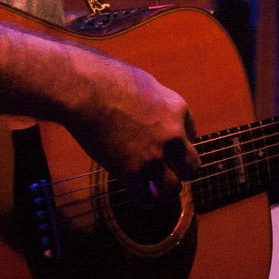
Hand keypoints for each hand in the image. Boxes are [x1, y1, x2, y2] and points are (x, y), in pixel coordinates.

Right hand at [63, 60, 199, 202]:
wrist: (86, 90)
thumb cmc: (108, 79)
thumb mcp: (144, 83)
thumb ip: (154, 101)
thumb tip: (149, 110)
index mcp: (178, 109)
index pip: (192, 135)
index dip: (178, 143)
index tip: (164, 146)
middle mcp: (173, 136)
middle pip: (192, 168)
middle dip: (180, 171)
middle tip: (166, 171)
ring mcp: (153, 156)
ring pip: (172, 189)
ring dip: (163, 191)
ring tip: (153, 189)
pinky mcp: (131, 172)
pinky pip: (145, 200)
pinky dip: (141, 200)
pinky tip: (135, 192)